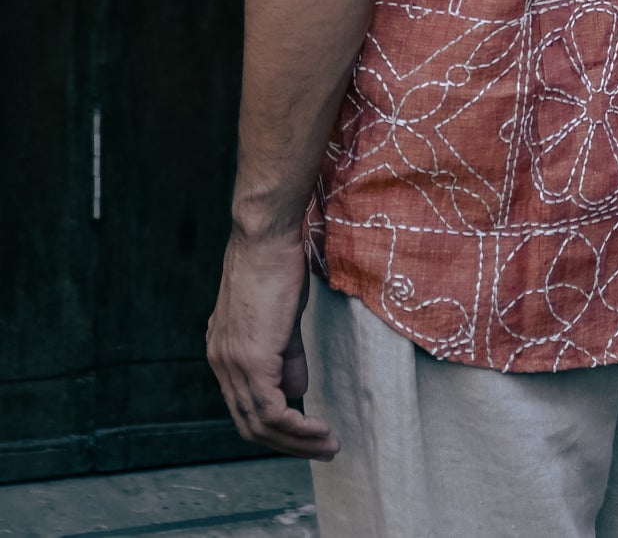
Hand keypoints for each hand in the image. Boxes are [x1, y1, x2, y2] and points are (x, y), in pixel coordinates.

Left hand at [206, 228, 339, 459]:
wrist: (266, 237)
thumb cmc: (277, 265)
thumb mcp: (283, 317)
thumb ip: (286, 355)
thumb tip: (296, 390)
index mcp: (224, 353)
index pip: (245, 406)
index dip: (276, 426)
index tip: (307, 433)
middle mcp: (221, 363)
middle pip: (249, 424)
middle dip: (288, 443)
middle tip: (323, 449)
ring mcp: (232, 364)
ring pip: (260, 424)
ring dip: (298, 441)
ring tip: (329, 444)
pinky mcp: (251, 360)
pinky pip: (272, 411)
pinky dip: (297, 427)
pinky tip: (320, 429)